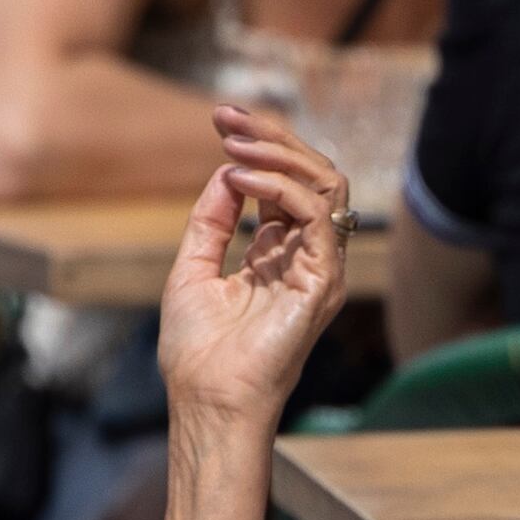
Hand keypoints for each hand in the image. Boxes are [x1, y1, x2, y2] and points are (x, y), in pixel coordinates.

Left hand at [155, 108, 346, 428]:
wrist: (207, 402)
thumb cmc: (198, 353)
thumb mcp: (193, 269)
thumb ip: (212, 221)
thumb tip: (228, 170)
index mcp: (279, 256)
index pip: (287, 185)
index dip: (258, 147)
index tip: (219, 121)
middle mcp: (307, 257)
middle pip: (313, 175)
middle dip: (272, 137)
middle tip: (227, 117)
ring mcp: (319, 267)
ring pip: (326, 184)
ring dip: (280, 153)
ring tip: (235, 143)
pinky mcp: (322, 280)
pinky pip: (315, 213)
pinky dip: (280, 186)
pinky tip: (241, 177)